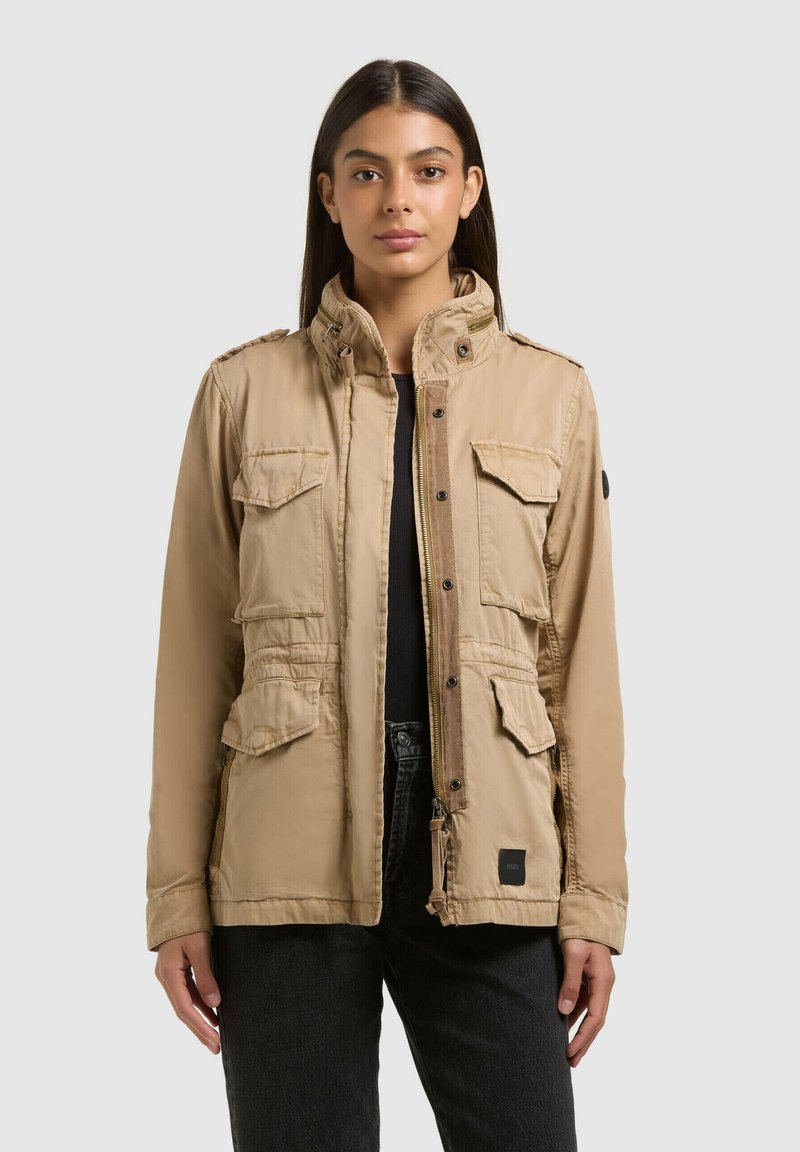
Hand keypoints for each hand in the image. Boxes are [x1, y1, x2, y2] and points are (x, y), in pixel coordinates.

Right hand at [154, 931, 221, 1052]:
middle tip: (215, 1047)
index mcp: (169, 975)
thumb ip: (206, 976)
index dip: (200, 1027)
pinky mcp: (176, 971)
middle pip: (183, 1011)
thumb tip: (214, 1004)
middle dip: (199, 1030)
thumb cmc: (189, 924)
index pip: (185, 1009)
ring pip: (184, 1003)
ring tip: (216, 1035)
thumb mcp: (200, 948)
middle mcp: (166, 978)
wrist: (177, 904)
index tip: (215, 1041)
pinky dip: (199, 1004)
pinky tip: (212, 1013)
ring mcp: (169, 975)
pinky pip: (187, 993)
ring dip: (200, 1019)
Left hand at [557, 939, 614, 1067]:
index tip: (571, 1053)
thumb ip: (570, 982)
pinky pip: (585, 1001)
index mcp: (603, 982)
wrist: (587, 910)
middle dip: (584, 1042)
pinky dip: (576, 1015)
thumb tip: (564, 1012)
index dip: (583, 1038)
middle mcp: (604, 984)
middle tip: (571, 1061)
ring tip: (567, 1049)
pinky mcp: (590, 976)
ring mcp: (598, 981)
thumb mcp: (573, 954)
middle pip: (596, 1021)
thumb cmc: (580, 930)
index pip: (595, 1019)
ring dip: (580, 1031)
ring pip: (591, 1012)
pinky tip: (565, 1022)